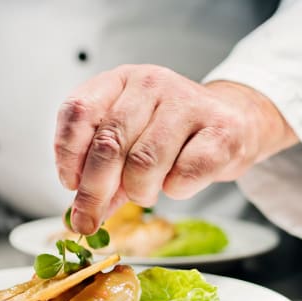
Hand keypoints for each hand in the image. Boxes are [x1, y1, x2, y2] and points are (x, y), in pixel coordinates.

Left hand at [54, 64, 297, 234]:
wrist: (234, 121)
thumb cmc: (172, 134)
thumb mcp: (128, 141)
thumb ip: (100, 173)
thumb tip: (78, 216)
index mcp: (119, 81)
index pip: (78, 111)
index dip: (67, 154)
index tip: (70, 184)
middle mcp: (151, 84)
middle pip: (108, 144)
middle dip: (94, 192)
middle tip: (88, 220)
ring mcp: (188, 103)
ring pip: (144, 164)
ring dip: (139, 191)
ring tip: (147, 190)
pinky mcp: (221, 130)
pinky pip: (183, 176)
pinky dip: (175, 190)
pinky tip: (178, 181)